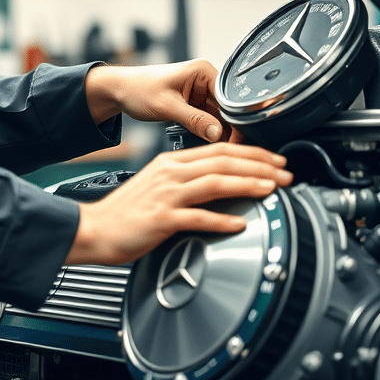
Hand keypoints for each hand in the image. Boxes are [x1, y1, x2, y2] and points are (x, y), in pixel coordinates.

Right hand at [64, 142, 291, 265]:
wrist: (94, 229)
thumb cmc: (126, 213)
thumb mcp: (158, 185)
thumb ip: (187, 180)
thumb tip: (220, 183)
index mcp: (171, 162)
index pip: (219, 149)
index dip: (251, 153)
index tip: (274, 161)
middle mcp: (171, 173)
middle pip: (223, 161)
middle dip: (259, 165)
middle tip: (285, 173)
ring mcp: (166, 194)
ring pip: (215, 183)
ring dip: (248, 184)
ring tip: (272, 189)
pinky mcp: (162, 218)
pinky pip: (198, 217)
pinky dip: (222, 219)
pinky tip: (240, 222)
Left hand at [84, 60, 239, 142]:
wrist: (119, 91)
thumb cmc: (138, 89)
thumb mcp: (167, 106)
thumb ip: (195, 120)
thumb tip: (218, 134)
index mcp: (203, 71)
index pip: (230, 98)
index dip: (234, 120)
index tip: (235, 140)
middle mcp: (205, 80)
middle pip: (227, 109)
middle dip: (225, 129)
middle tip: (223, 149)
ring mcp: (200, 93)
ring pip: (218, 118)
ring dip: (215, 132)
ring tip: (209, 145)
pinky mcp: (194, 104)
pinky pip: (207, 121)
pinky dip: (205, 132)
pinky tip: (202, 140)